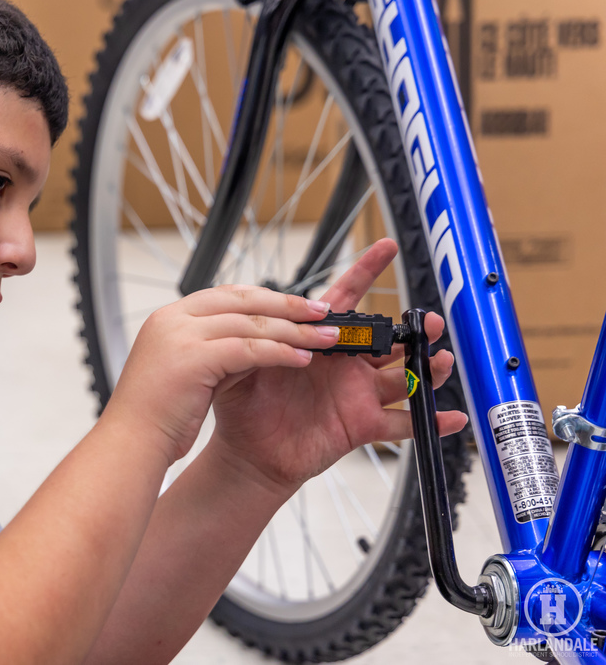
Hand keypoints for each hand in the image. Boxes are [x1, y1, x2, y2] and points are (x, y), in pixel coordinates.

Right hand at [103, 281, 343, 464]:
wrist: (129, 444)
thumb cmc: (154, 418)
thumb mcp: (187, 373)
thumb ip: (217, 352)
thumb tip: (259, 344)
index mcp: (168, 318)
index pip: (226, 295)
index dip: (265, 297)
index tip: (296, 304)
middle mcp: (172, 319)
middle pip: (243, 300)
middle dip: (287, 304)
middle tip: (322, 310)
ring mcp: (181, 336)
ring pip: (251, 323)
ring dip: (294, 330)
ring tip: (324, 337)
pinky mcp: (194, 358)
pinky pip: (250, 349)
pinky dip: (281, 352)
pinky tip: (303, 360)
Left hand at [208, 238, 468, 495]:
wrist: (247, 452)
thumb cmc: (246, 405)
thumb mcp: (247, 364)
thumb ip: (262, 340)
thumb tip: (273, 318)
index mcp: (319, 341)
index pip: (346, 299)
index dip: (366, 271)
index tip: (386, 246)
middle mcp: (344, 364)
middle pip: (389, 340)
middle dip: (414, 329)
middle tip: (428, 322)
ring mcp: (357, 394)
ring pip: (404, 377)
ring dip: (429, 369)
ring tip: (441, 360)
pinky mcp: (362, 425)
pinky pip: (404, 424)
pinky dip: (430, 422)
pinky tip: (451, 417)